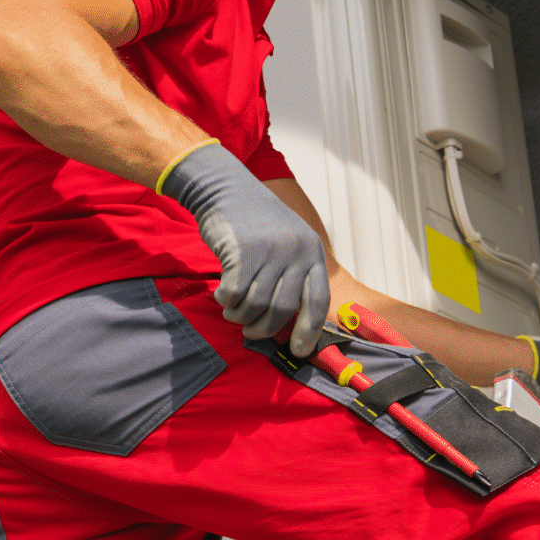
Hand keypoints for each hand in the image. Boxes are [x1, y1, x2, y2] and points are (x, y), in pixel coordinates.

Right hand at [160, 142, 329, 355]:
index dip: (309, 331)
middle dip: (263, 328)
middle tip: (250, 332)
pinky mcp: (241, 254)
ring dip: (240, 316)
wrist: (226, 189)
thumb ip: (294, 275)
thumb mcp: (288, 242)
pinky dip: (225, 301)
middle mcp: (294, 252)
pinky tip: (221, 295)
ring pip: (255, 306)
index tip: (298, 350)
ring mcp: (269, 252)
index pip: (318, 301)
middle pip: (282, 310)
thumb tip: (292, 322)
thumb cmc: (255, 222)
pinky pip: (233, 296)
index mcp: (311, 252)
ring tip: (232, 311)